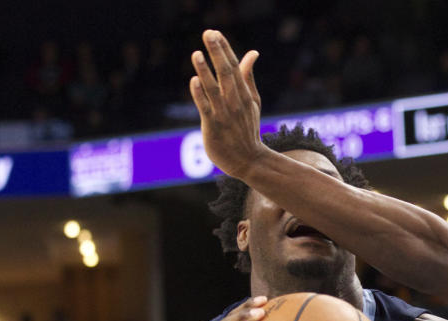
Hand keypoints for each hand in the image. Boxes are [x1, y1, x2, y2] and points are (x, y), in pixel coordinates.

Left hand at [189, 29, 265, 178]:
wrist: (249, 161)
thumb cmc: (247, 129)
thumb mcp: (252, 101)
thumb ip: (248, 76)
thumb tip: (252, 52)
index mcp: (244, 94)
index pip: (235, 67)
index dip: (225, 49)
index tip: (215, 33)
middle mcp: (235, 102)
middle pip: (226, 74)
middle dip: (217, 53)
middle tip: (209, 34)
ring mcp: (225, 114)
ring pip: (214, 90)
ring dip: (206, 72)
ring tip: (197, 54)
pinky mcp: (213, 127)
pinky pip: (206, 109)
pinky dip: (200, 95)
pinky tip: (194, 81)